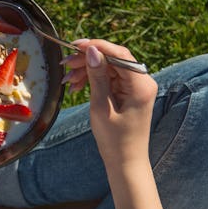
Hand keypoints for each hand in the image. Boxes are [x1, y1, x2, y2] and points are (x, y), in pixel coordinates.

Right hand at [63, 40, 164, 208]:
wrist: (125, 162)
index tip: (75, 46)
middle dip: (88, 59)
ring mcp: (135, 87)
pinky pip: (109, 79)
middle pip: (113, 58)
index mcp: (141, 85)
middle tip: (65, 64)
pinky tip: (75, 87)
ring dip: (87, 71)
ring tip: (67, 80)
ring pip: (108, 68)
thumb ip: (97, 77)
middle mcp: (142, 82)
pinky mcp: (128, 93)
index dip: (97, 46)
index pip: (119, 54)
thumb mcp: (101, 107)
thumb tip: (91, 51)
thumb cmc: (115, 140)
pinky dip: (92, 80)